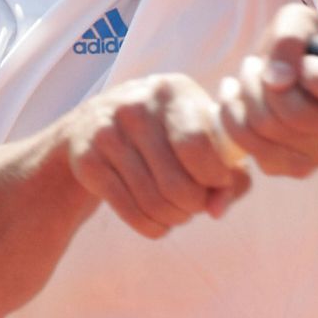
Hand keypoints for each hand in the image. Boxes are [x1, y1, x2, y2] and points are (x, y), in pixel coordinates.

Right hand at [61, 74, 250, 237]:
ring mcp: (107, 132)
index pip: (199, 147)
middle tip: (195, 204)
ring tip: (178, 212)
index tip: (218, 184)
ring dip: (174, 219)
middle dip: (195, 206)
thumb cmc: (164, 133)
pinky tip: (157, 220)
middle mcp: (136, 105)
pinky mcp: (87, 161)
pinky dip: (151, 226)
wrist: (91, 125)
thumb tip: (217, 209)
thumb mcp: (200, 134)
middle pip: (177, 183)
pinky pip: (130, 211)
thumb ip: (229, 173)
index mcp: (172, 90)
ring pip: (154, 202)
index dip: (216, 178)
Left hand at [216, 0, 317, 177]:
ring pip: (274, 139)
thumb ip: (290, 38)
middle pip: (299, 117)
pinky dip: (238, 125)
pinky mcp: (301, 166)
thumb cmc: (316, 43)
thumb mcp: (304, 21)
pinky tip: (236, 98)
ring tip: (246, 74)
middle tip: (254, 63)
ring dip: (246, 101)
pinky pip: (262, 158)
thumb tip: (276, 77)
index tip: (305, 61)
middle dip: (264, 86)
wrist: (316, 69)